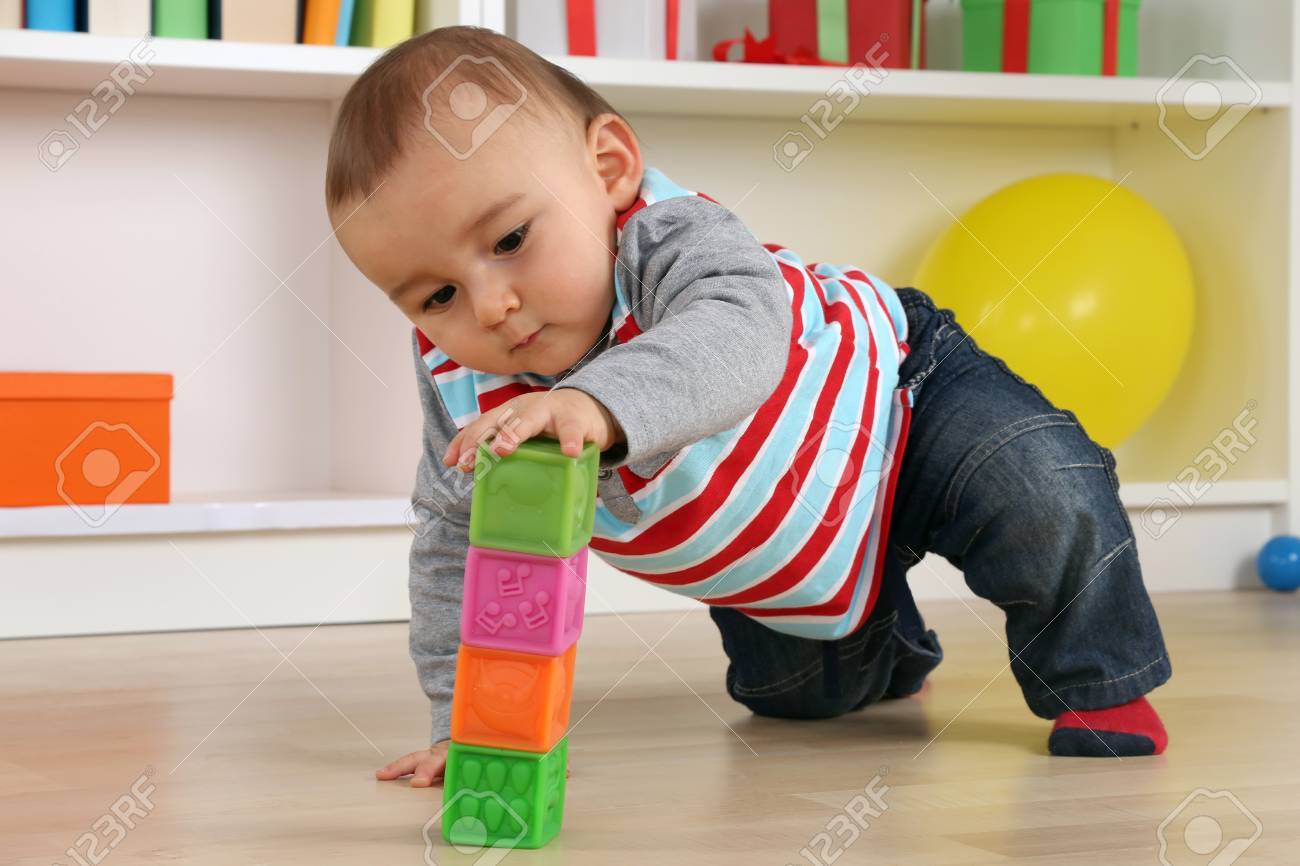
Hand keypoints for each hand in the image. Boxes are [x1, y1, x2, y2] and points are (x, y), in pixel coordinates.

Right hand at [375, 740, 573, 785]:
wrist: (475, 718)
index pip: (463, 754)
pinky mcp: (431, 758)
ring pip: (418, 757)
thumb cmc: (496, 738)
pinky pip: (412, 761)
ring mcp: (439, 752)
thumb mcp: (517, 744)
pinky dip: (397, 766)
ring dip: (402, 766)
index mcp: (473, 746)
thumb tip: (566, 773)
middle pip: (437, 757)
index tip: (440, 775)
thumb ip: (538, 757)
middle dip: (427, 769)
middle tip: (416, 782)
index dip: (455, 764)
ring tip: (383, 775)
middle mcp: (453, 748)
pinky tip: (381, 775)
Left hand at [443, 389, 622, 471]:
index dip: (465, 441)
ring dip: (514, 433)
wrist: (590, 409)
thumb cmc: (551, 427)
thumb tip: (467, 470)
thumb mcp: (524, 435)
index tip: (452, 461)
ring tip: (503, 449)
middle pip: (499, 421)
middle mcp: (525, 408)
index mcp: (510, 413)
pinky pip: (572, 430)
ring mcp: (550, 410)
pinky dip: (570, 441)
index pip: (482, 425)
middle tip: (468, 459)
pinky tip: (569, 452)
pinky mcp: (575, 418)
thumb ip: (503, 447)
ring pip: (529, 420)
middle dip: (481, 438)